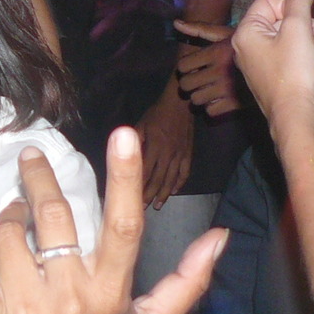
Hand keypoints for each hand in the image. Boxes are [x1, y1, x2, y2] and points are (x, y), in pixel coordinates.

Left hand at [0, 129, 226, 313]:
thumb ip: (185, 282)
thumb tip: (219, 237)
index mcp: (111, 293)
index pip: (123, 226)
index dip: (125, 178)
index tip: (124, 135)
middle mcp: (72, 297)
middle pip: (55, 218)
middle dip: (39, 180)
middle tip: (30, 157)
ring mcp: (30, 309)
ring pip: (11, 240)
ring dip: (7, 219)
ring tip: (11, 216)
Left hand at [136, 82, 194, 207]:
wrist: (181, 104)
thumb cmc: (157, 114)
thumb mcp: (141, 124)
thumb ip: (135, 141)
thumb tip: (125, 155)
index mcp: (155, 147)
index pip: (145, 172)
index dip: (137, 187)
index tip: (130, 199)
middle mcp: (168, 154)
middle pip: (158, 180)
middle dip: (149, 195)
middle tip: (141, 209)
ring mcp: (180, 156)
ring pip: (172, 180)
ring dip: (164, 194)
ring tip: (157, 206)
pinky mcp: (189, 154)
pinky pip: (185, 173)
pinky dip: (179, 184)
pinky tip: (173, 192)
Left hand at [171, 22, 240, 117]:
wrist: (280, 62)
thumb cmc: (249, 45)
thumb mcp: (226, 34)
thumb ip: (200, 29)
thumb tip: (176, 23)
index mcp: (215, 53)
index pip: (183, 66)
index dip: (184, 67)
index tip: (193, 67)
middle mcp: (218, 71)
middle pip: (186, 84)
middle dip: (189, 82)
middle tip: (197, 80)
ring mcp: (226, 89)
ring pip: (196, 100)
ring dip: (199, 95)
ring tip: (208, 89)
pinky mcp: (236, 104)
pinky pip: (211, 112)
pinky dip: (212, 107)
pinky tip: (219, 99)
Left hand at [230, 0, 313, 123]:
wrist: (298, 118)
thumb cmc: (294, 75)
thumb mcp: (299, 30)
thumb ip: (300, 1)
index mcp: (246, 32)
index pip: (270, 0)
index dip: (294, 6)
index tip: (309, 20)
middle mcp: (248, 46)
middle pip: (283, 19)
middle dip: (308, 28)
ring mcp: (260, 63)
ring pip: (292, 38)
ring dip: (312, 44)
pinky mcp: (275, 76)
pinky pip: (294, 56)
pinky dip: (309, 59)